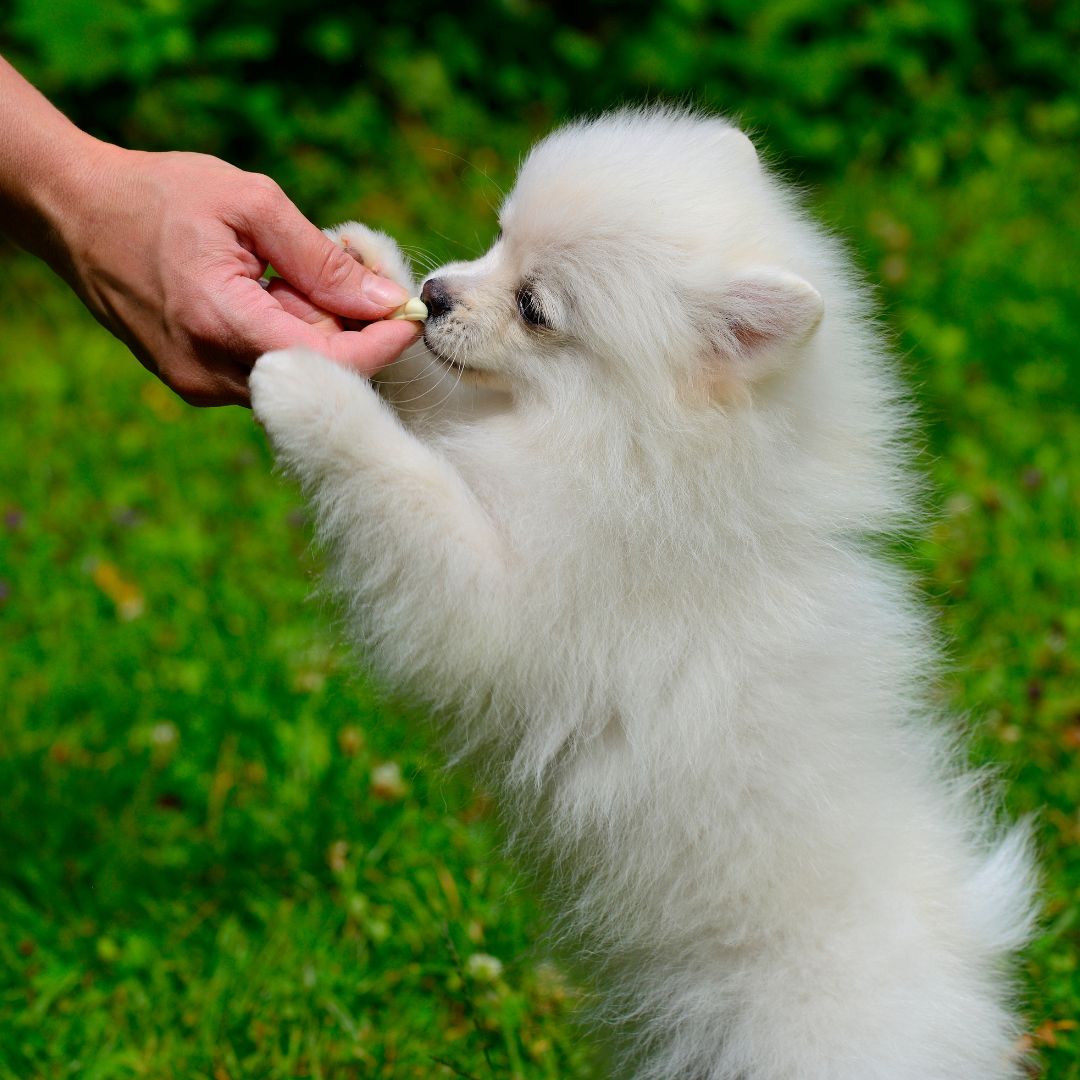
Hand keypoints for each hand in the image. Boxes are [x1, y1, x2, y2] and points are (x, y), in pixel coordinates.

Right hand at [52, 144, 418, 405]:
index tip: (411, 314)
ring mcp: (199, 386)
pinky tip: (264, 296)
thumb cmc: (161, 195)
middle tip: (342, 273)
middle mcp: (210, 372)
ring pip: (293, 378)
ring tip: (285, 278)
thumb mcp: (250, 204)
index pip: (331, 362)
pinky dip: (282, 339)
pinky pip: (264, 373)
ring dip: (310, 334)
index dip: (382, 344)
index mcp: (223, 321)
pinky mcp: (195, 385)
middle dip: (345, 329)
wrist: (76, 214)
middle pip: (317, 376)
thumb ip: (321, 259)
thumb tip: (385, 299)